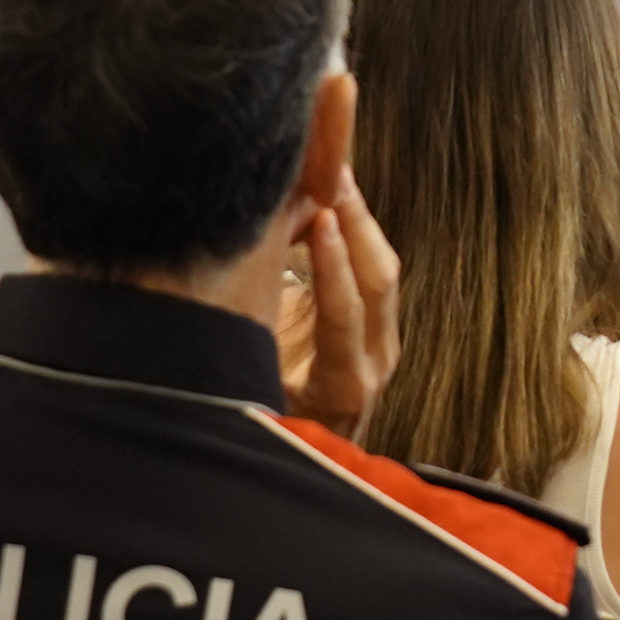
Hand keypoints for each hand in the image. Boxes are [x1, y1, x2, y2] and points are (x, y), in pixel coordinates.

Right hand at [280, 167, 402, 432]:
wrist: (307, 447)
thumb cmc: (274, 419)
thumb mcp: (261, 385)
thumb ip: (259, 335)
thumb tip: (232, 280)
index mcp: (345, 381)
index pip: (345, 311)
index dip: (333, 263)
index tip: (317, 216)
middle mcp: (377, 361)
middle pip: (380, 278)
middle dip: (356, 221)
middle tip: (329, 173)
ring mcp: (386, 343)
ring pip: (384, 269)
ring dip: (359, 221)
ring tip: (332, 174)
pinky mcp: (383, 327)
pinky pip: (376, 271)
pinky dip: (357, 234)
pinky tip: (334, 204)